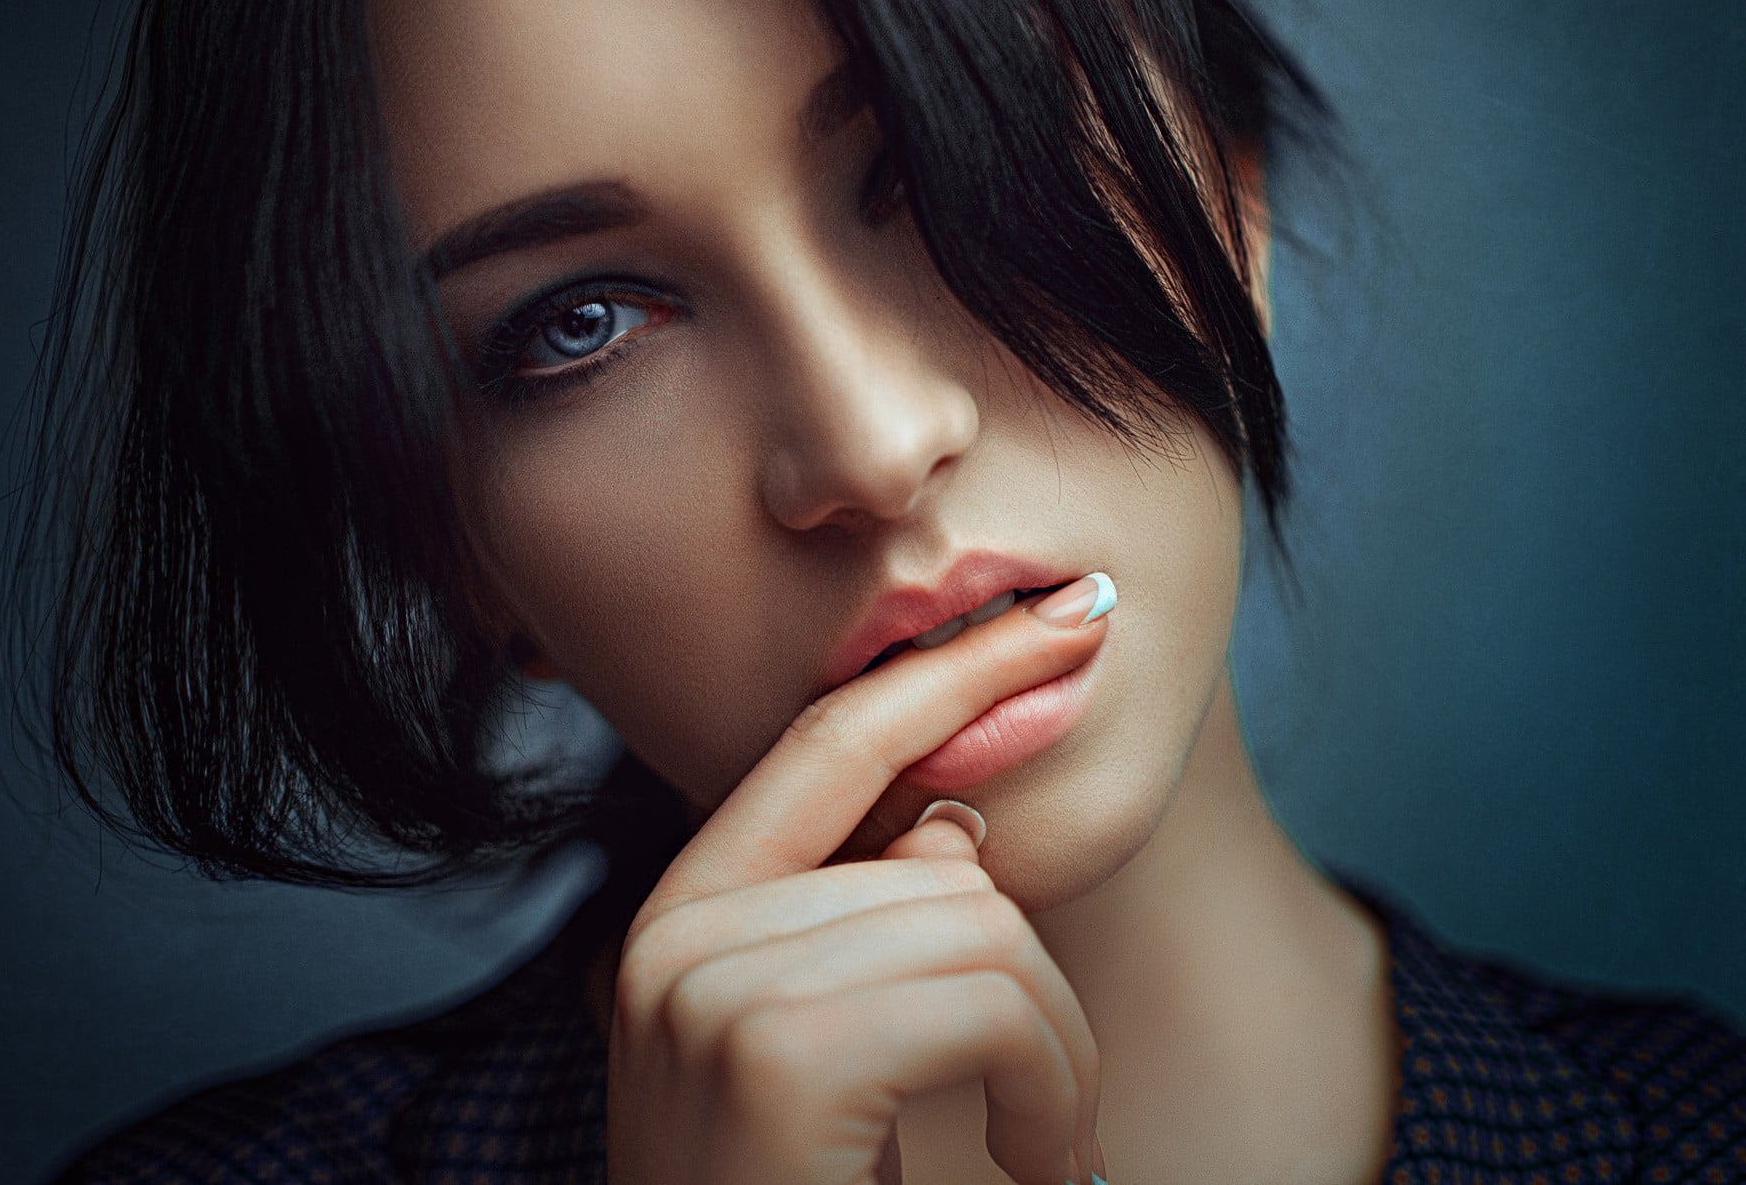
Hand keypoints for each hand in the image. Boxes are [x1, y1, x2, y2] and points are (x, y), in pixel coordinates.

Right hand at [605, 575, 1114, 1184]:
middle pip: (944, 864)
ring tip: (1045, 1156)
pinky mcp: (776, 1053)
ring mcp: (710, 990)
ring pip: (986, 928)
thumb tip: (949, 832)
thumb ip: (869, 936)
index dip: (955, 668)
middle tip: (1054, 1120)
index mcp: (679, 922)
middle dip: (1040, 993)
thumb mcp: (823, 1065)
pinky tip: (1040, 1170)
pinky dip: (1057, 1093)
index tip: (1073, 615)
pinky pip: (996, 1000)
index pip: (828, 739)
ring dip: (1059, 1056)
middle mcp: (673, 939)